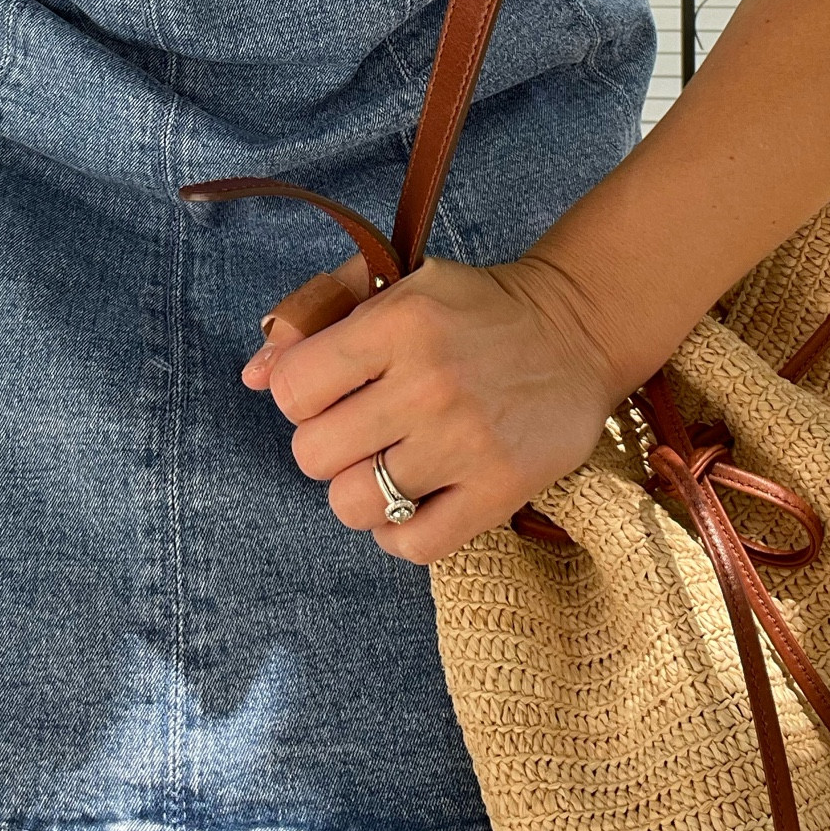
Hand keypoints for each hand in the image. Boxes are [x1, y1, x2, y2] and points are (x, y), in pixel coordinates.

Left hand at [241, 250, 619, 563]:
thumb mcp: (394, 284)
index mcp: (398, 323)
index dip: (300, 396)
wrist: (576, 331)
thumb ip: (316, 316)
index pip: (292, 391)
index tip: (331, 389)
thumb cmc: (471, 309)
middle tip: (360, 429)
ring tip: (387, 464)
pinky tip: (411, 501)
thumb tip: (253, 375)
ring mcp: (466, 442)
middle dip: (326, 445)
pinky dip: (398, 534)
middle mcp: (429, 383)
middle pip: (313, 455)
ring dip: (359, 492)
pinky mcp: (501, 490)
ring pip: (353, 506)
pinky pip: (412, 546)